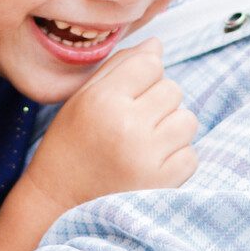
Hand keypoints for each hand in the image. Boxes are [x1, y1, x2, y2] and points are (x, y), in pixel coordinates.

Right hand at [16, 38, 197, 214]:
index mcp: (103, 100)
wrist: (58, 205)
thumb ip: (119, 67)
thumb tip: (157, 45)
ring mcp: (148, 157)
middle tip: (133, 123)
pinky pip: (191, 155)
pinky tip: (150, 165)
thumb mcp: (82, 99)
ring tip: (144, 143)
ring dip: (172, 128)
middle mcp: (127, 126)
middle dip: (158, 102)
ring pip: (187, 120)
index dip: (143, 76)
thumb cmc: (69, 146)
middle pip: (173, 89)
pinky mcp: (163, 184)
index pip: (150, 63)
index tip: (127, 95)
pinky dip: (176, 158)